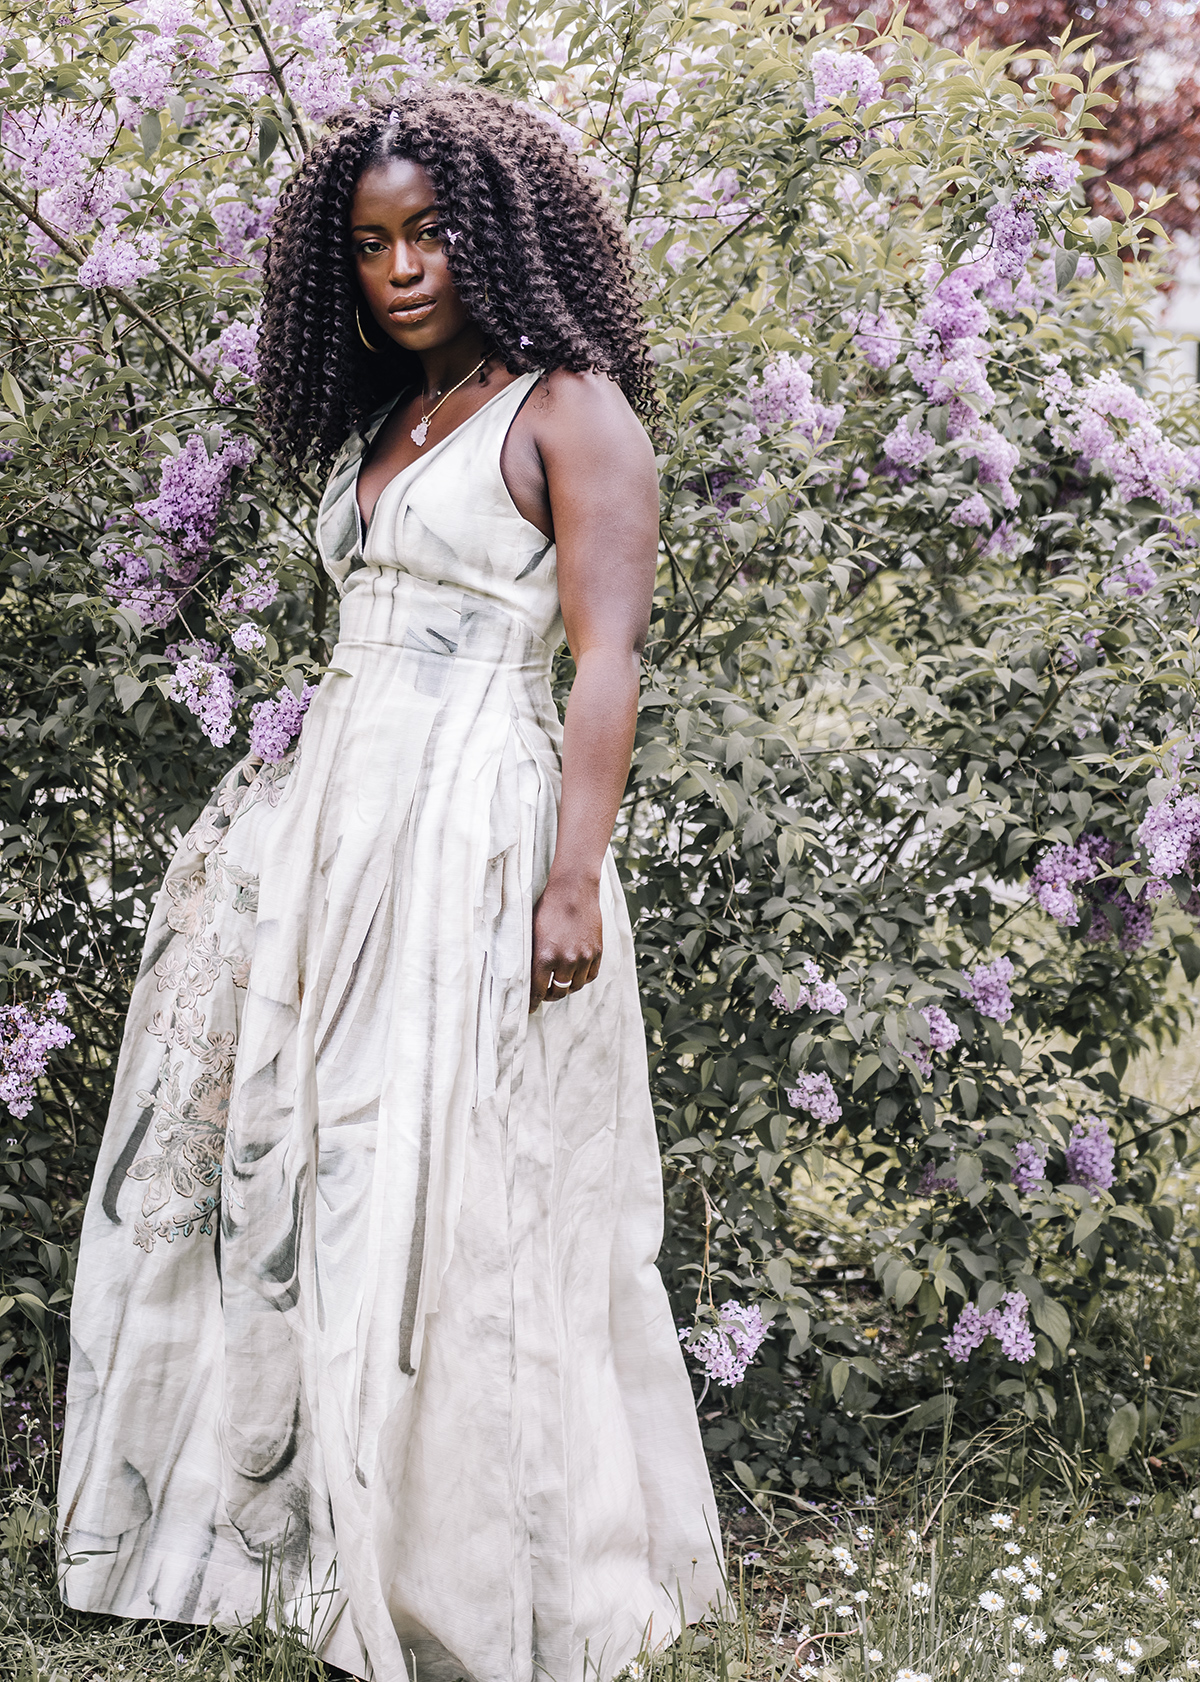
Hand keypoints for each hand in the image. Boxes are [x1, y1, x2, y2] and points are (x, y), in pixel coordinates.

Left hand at [529, 875, 602, 1010]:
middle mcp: (565, 961)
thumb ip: (531, 957)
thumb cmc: (547, 908)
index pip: (537, 991)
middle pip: (558, 992)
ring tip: (560, 983)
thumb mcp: (531, 933)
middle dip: (549, 995)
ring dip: (566, 988)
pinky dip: (582, 979)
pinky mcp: (597, 952)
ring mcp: (584, 957)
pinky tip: (575, 974)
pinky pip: (590, 976)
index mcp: (544, 957)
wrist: (573, 890)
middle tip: (544, 993)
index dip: (532, 1003)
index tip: (529, 1009)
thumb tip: (525, 977)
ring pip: (575, 986)